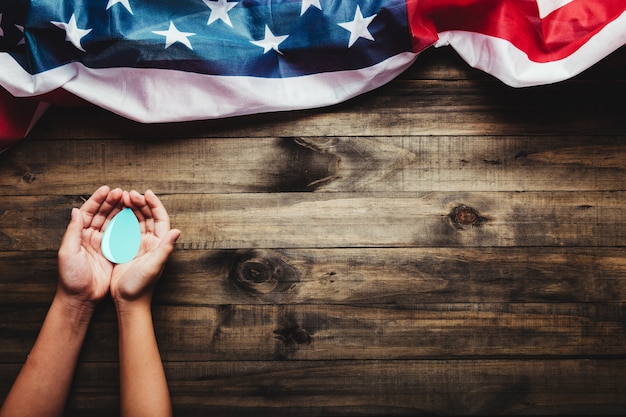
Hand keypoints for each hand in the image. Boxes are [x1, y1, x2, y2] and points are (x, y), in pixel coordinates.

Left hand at [57, 185, 123, 310]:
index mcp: (78, 235)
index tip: (108, 190)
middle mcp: (90, 237)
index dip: (97, 200)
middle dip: (111, 202)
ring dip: (119, 211)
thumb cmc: (71, 278)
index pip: (88, 212)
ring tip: (128, 200)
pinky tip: (132, 217)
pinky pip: (119, 235)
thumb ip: (73, 231)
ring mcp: (101, 245)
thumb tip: (76, 210)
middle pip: (101, 214)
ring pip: (111, 222)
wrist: (81, 299)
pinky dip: (125, 225)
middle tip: (122, 192)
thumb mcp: (67, 252)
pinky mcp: (111, 253)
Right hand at [110, 190, 180, 309]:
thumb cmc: (141, 286)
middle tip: (130, 194)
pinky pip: (126, 230)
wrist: (128, 301)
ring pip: (137, 221)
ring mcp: (139, 245)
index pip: (160, 219)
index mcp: (159, 244)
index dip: (155, 204)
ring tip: (123, 198)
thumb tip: (177, 232)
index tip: (146, 193)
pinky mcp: (127, 250)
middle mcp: (151, 243)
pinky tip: (115, 212)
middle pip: (148, 217)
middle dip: (141, 203)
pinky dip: (122, 219)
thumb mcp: (154, 266)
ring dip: (132, 209)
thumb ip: (165, 248)